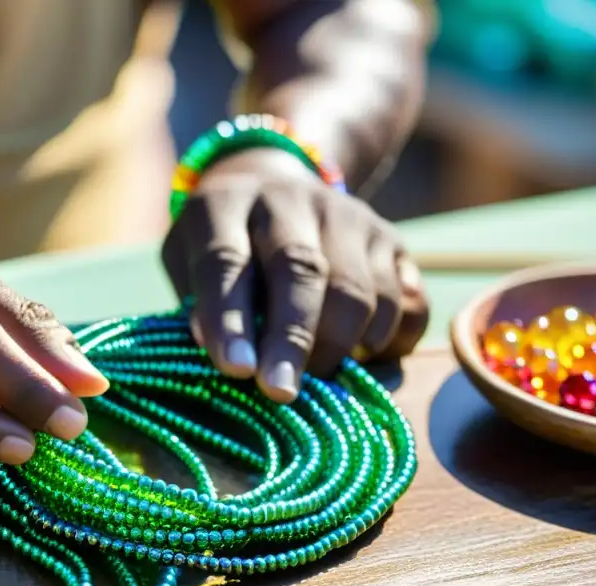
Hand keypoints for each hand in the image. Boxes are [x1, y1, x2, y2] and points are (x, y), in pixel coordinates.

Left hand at [163, 148, 428, 401]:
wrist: (272, 185)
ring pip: (361, 291)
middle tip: (281, 392)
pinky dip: (390, 345)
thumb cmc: (222, 248)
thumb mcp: (187, 263)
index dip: (229, 319)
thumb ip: (201, 308)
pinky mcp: (392, 241)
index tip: (236, 370)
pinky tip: (362, 362)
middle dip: (292, 339)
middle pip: (302, 270)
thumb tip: (236, 366)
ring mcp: (349, 217)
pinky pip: (408, 304)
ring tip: (315, 384)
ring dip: (339, 349)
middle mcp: (290, 201)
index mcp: (225, 204)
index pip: (226, 261)